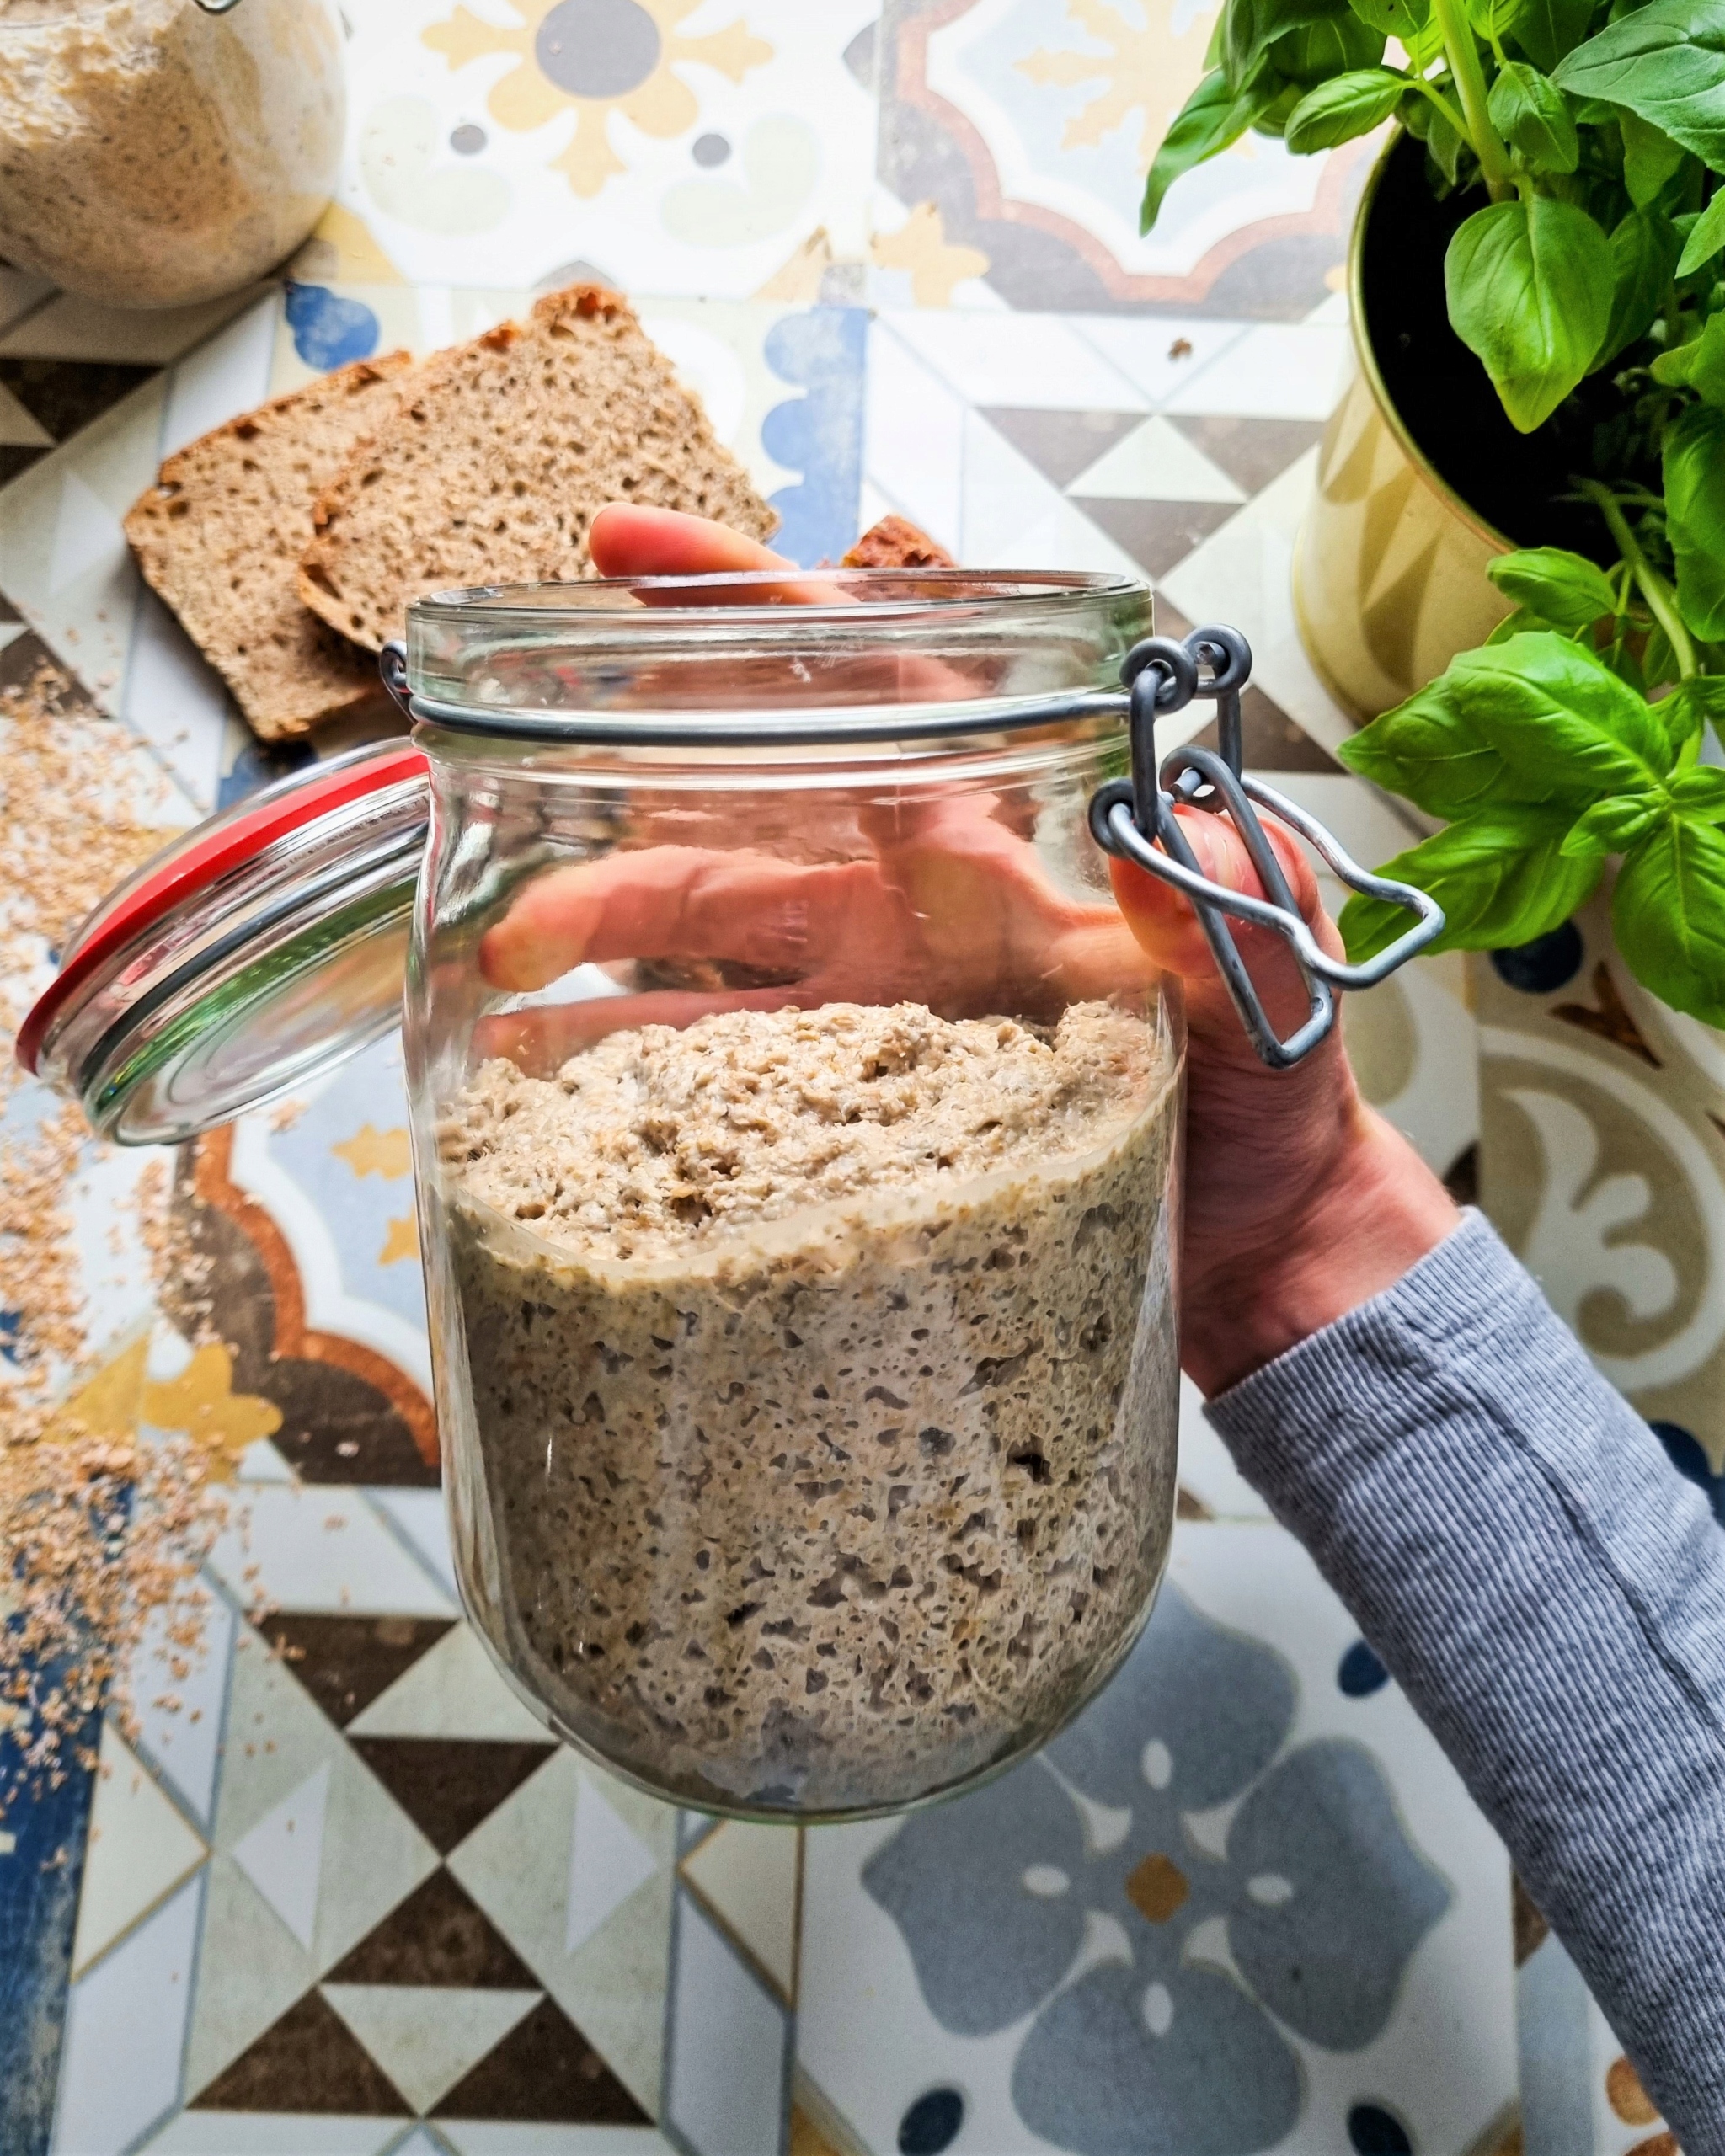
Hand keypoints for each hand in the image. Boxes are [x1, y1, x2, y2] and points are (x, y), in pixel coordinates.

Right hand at [487, 506, 1458, 1392]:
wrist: (1275, 1261)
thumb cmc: (1276, 1108)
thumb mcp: (1271, 988)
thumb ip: (1230, 908)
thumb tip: (1163, 841)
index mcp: (1001, 854)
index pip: (866, 698)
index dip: (748, 615)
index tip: (627, 553)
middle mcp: (916, 923)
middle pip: (740, 847)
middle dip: (619, 845)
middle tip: (507, 850)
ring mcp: (880, 1026)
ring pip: (707, 969)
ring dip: (599, 964)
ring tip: (491, 983)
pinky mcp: (865, 1126)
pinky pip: (732, 1092)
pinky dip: (640, 1087)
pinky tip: (552, 1098)